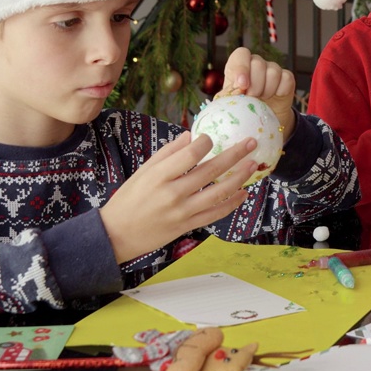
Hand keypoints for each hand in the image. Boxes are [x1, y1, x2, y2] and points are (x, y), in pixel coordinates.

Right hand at [100, 132, 261, 262]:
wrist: (117, 235)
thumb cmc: (128, 199)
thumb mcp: (143, 172)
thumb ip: (167, 153)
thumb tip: (190, 136)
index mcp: (159, 175)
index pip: (190, 154)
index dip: (206, 142)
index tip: (211, 138)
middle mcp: (173, 193)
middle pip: (211, 170)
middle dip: (235, 154)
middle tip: (251, 143)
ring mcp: (182, 211)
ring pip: (219, 193)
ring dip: (239, 178)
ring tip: (253, 165)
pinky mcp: (188, 226)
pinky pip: (215, 214)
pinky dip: (232, 203)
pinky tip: (243, 193)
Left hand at [219, 47, 296, 140]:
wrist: (263, 121)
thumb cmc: (243, 109)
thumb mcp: (230, 102)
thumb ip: (228, 95)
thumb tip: (229, 93)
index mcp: (239, 66)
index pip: (241, 55)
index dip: (242, 68)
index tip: (242, 85)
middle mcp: (256, 64)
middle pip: (258, 63)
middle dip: (254, 85)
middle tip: (252, 98)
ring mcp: (272, 69)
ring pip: (273, 71)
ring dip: (267, 89)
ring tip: (262, 100)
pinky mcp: (286, 78)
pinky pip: (286, 78)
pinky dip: (279, 91)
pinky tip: (274, 97)